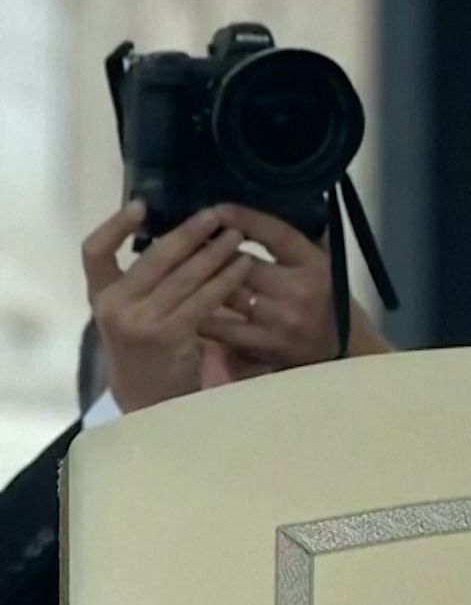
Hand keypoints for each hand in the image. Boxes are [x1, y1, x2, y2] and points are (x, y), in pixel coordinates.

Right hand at [83, 203, 252, 412]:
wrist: (149, 400)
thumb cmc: (146, 347)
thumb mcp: (131, 312)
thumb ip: (143, 281)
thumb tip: (178, 234)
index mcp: (100, 295)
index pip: (94, 251)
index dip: (114, 225)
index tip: (142, 204)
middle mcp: (113, 306)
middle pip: (153, 257)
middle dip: (188, 233)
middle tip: (215, 215)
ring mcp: (139, 322)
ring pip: (183, 276)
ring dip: (215, 252)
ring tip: (237, 236)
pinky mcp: (168, 336)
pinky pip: (204, 300)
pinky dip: (226, 280)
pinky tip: (243, 267)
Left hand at [196, 204, 387, 366]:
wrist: (345, 349)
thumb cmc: (329, 299)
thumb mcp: (322, 261)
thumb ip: (292, 240)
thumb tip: (256, 210)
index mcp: (313, 263)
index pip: (275, 234)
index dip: (244, 219)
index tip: (217, 209)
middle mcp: (299, 289)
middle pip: (241, 264)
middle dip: (209, 250)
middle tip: (184, 238)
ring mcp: (281, 319)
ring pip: (227, 294)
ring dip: (198, 280)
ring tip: (176, 268)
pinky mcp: (266, 345)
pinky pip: (222, 328)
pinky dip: (201, 315)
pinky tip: (182, 304)